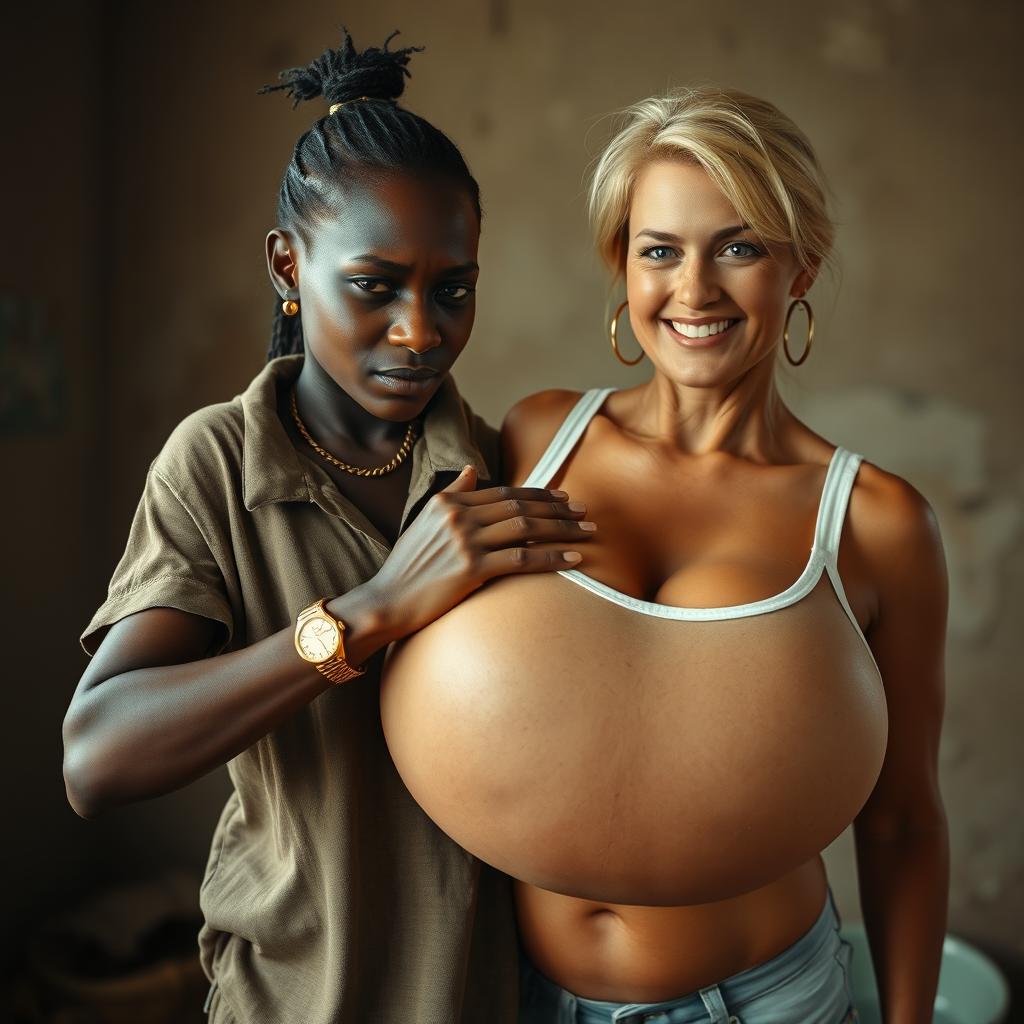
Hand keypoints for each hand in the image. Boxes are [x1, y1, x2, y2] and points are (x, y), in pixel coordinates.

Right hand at [365, 465, 594, 639]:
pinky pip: (522, 560)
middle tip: (585, 511)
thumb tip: (473, 469)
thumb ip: (452, 495)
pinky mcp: (471, 569)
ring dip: (562, 529)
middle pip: (520, 507)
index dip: (537, 494)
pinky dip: (551, 558)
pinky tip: (573, 559)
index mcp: (448, 502)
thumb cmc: (407, 567)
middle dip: (557, 508)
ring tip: (587, 531)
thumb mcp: (424, 522)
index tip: (563, 497)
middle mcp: (457, 516)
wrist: (386, 602)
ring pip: (526, 529)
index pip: (504, 493)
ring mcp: (464, 542)